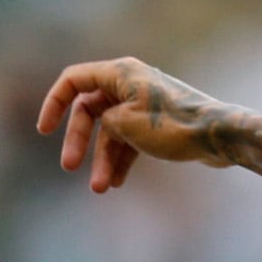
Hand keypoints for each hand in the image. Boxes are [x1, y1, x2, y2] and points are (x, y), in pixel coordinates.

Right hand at [33, 58, 235, 193]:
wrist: (218, 136)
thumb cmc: (172, 126)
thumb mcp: (125, 124)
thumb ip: (103, 121)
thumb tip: (105, 126)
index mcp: (119, 73)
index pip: (74, 80)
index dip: (54, 103)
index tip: (44, 131)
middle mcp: (130, 83)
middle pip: (90, 110)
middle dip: (79, 141)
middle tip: (70, 167)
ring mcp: (144, 103)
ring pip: (111, 130)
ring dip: (103, 158)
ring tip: (101, 188)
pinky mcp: (157, 123)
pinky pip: (130, 139)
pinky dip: (123, 159)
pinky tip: (118, 183)